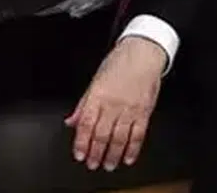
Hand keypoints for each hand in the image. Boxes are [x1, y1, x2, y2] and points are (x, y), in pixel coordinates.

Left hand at [64, 36, 164, 170]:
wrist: (143, 52)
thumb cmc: (119, 63)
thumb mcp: (95, 81)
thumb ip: (83, 104)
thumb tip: (71, 122)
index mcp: (97, 96)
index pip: (85, 124)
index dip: (81, 142)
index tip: (79, 154)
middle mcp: (113, 104)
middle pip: (102, 134)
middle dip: (96, 153)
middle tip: (93, 164)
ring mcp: (130, 108)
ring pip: (119, 137)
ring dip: (113, 154)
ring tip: (109, 164)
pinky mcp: (145, 110)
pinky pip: (139, 133)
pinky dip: (133, 148)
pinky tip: (129, 156)